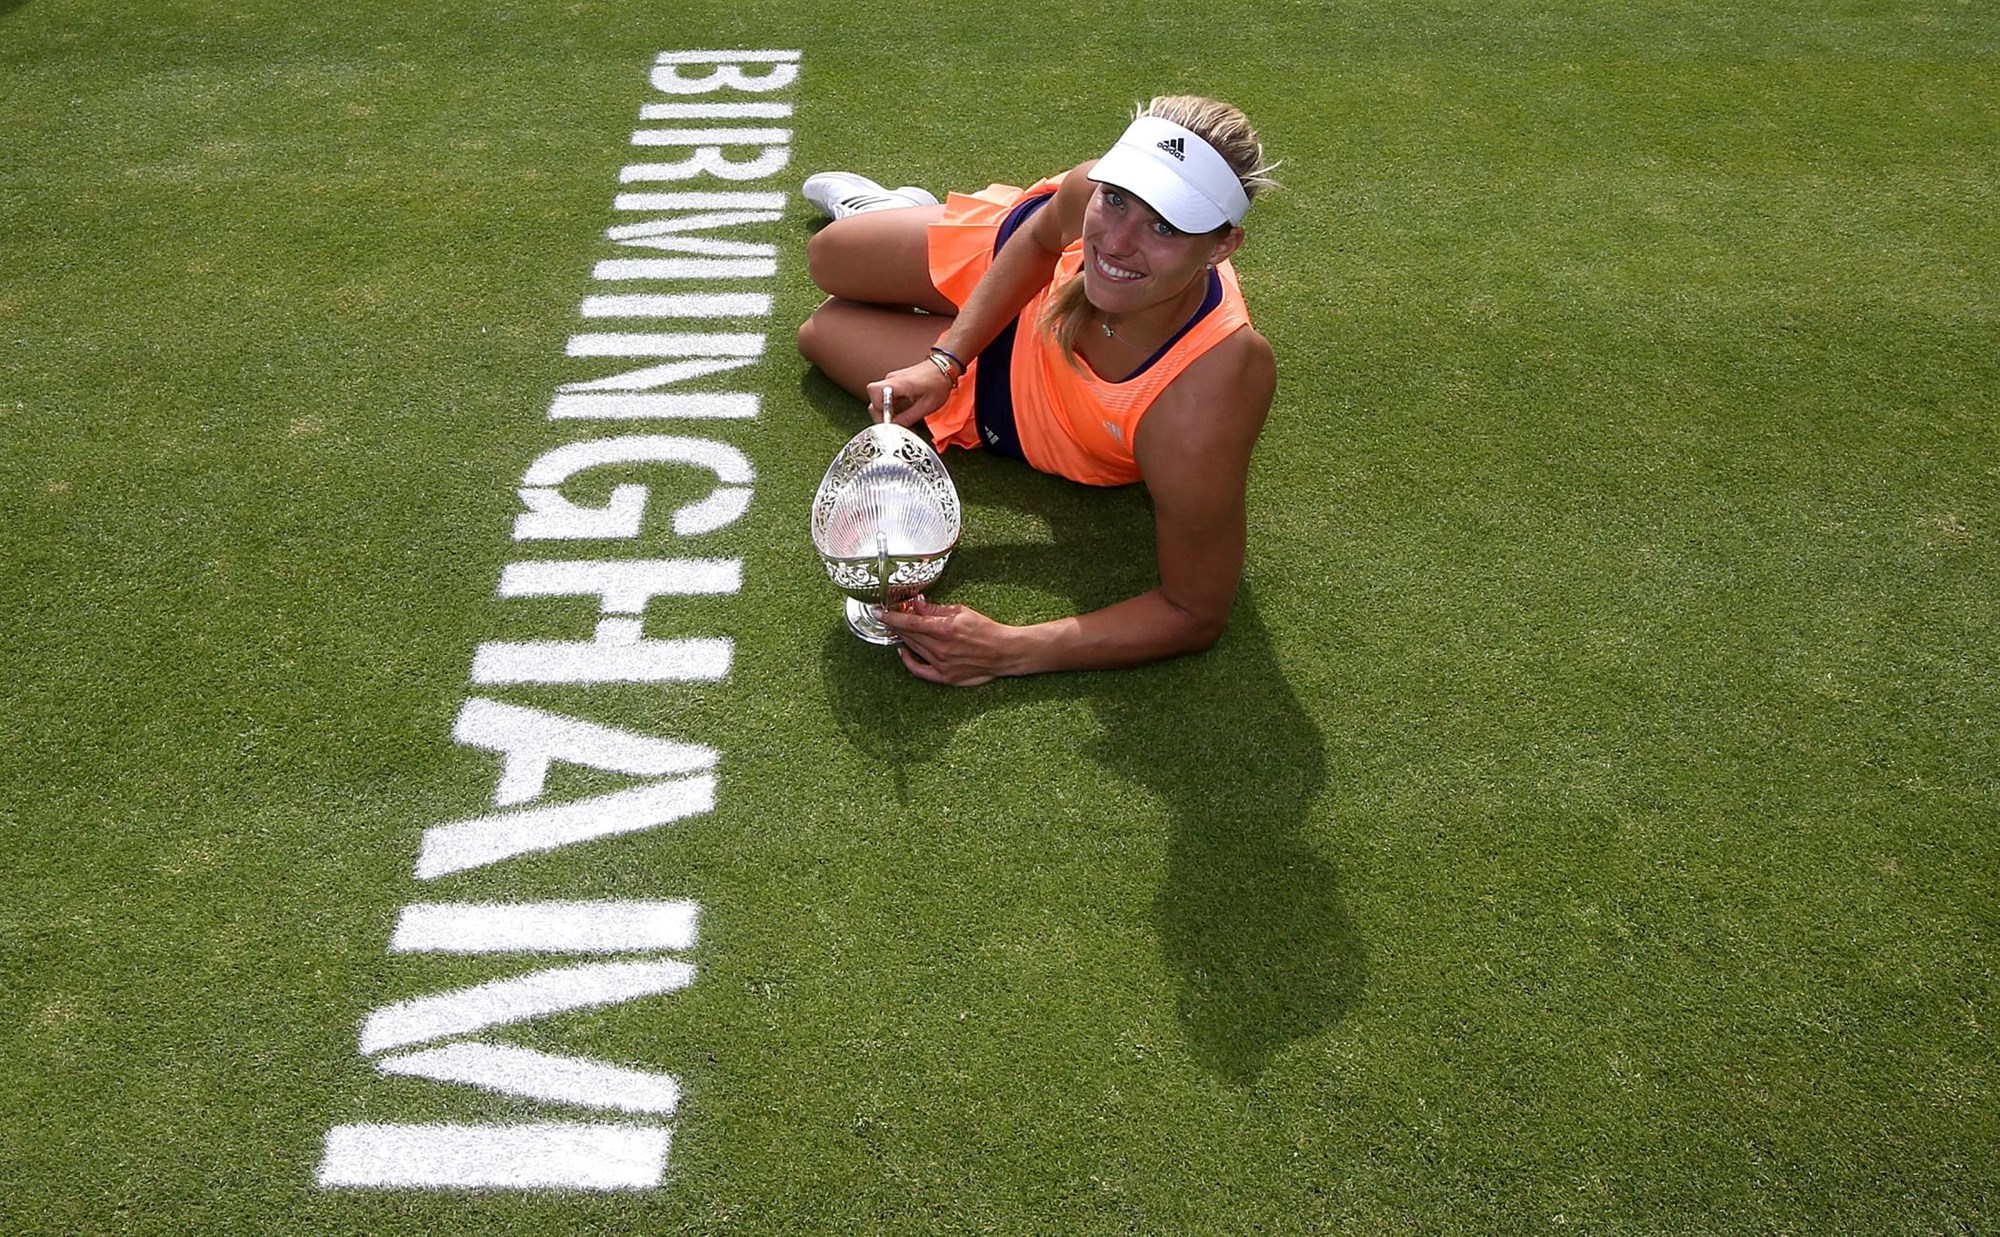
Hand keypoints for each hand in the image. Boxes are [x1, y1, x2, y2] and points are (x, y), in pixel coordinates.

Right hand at [868, 361, 954, 427]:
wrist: (944, 367)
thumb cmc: (938, 383)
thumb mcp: (926, 406)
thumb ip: (908, 417)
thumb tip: (894, 427)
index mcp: (898, 384)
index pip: (875, 394)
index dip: (880, 411)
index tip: (891, 422)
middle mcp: (891, 380)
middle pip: (873, 400)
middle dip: (882, 417)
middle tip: (895, 426)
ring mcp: (891, 380)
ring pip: (878, 400)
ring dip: (886, 414)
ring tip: (900, 422)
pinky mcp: (894, 383)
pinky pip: (885, 397)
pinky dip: (889, 408)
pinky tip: (901, 415)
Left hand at [874, 595, 1019, 686]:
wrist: (1004, 652)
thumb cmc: (986, 630)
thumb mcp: (961, 611)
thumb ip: (936, 609)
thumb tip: (917, 603)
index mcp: (944, 629)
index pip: (909, 621)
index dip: (890, 616)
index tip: (878, 611)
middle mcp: (940, 648)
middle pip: (908, 635)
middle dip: (895, 624)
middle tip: (889, 616)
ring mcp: (941, 664)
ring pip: (912, 649)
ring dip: (902, 638)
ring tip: (899, 628)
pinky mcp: (944, 677)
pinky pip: (919, 670)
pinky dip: (908, 661)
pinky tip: (904, 651)